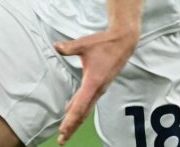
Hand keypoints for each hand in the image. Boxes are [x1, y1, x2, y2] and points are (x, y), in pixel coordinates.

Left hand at [54, 26, 139, 144]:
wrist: (124, 42)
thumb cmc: (104, 43)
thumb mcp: (84, 44)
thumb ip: (69, 47)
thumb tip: (56, 46)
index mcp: (93, 82)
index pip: (80, 106)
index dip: (70, 120)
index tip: (63, 131)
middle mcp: (98, 89)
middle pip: (83, 113)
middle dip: (72, 127)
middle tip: (62, 140)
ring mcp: (100, 88)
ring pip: (86, 108)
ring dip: (76, 120)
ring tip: (66, 130)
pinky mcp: (101, 85)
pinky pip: (89, 101)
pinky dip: (80, 109)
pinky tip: (71, 110)